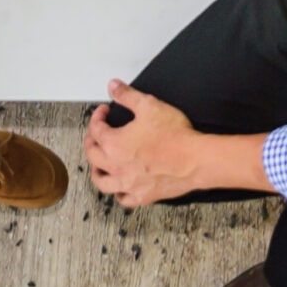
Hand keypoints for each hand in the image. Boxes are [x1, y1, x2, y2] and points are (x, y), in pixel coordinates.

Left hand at [83, 81, 207, 206]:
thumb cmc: (174, 135)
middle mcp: (116, 166)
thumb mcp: (149, 105)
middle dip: (91, 142)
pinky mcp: (142, 196)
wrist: (195, 159)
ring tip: (98, 165)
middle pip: (92, 155)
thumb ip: (127, 95)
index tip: (104, 111)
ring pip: (101, 182)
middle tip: (96, 134)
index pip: (96, 129)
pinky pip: (123, 199)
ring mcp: (128, 184)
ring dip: (97, 171)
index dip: (98, 117)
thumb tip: (113, 87)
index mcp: (113, 144)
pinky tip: (121, 188)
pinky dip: (118, 194)